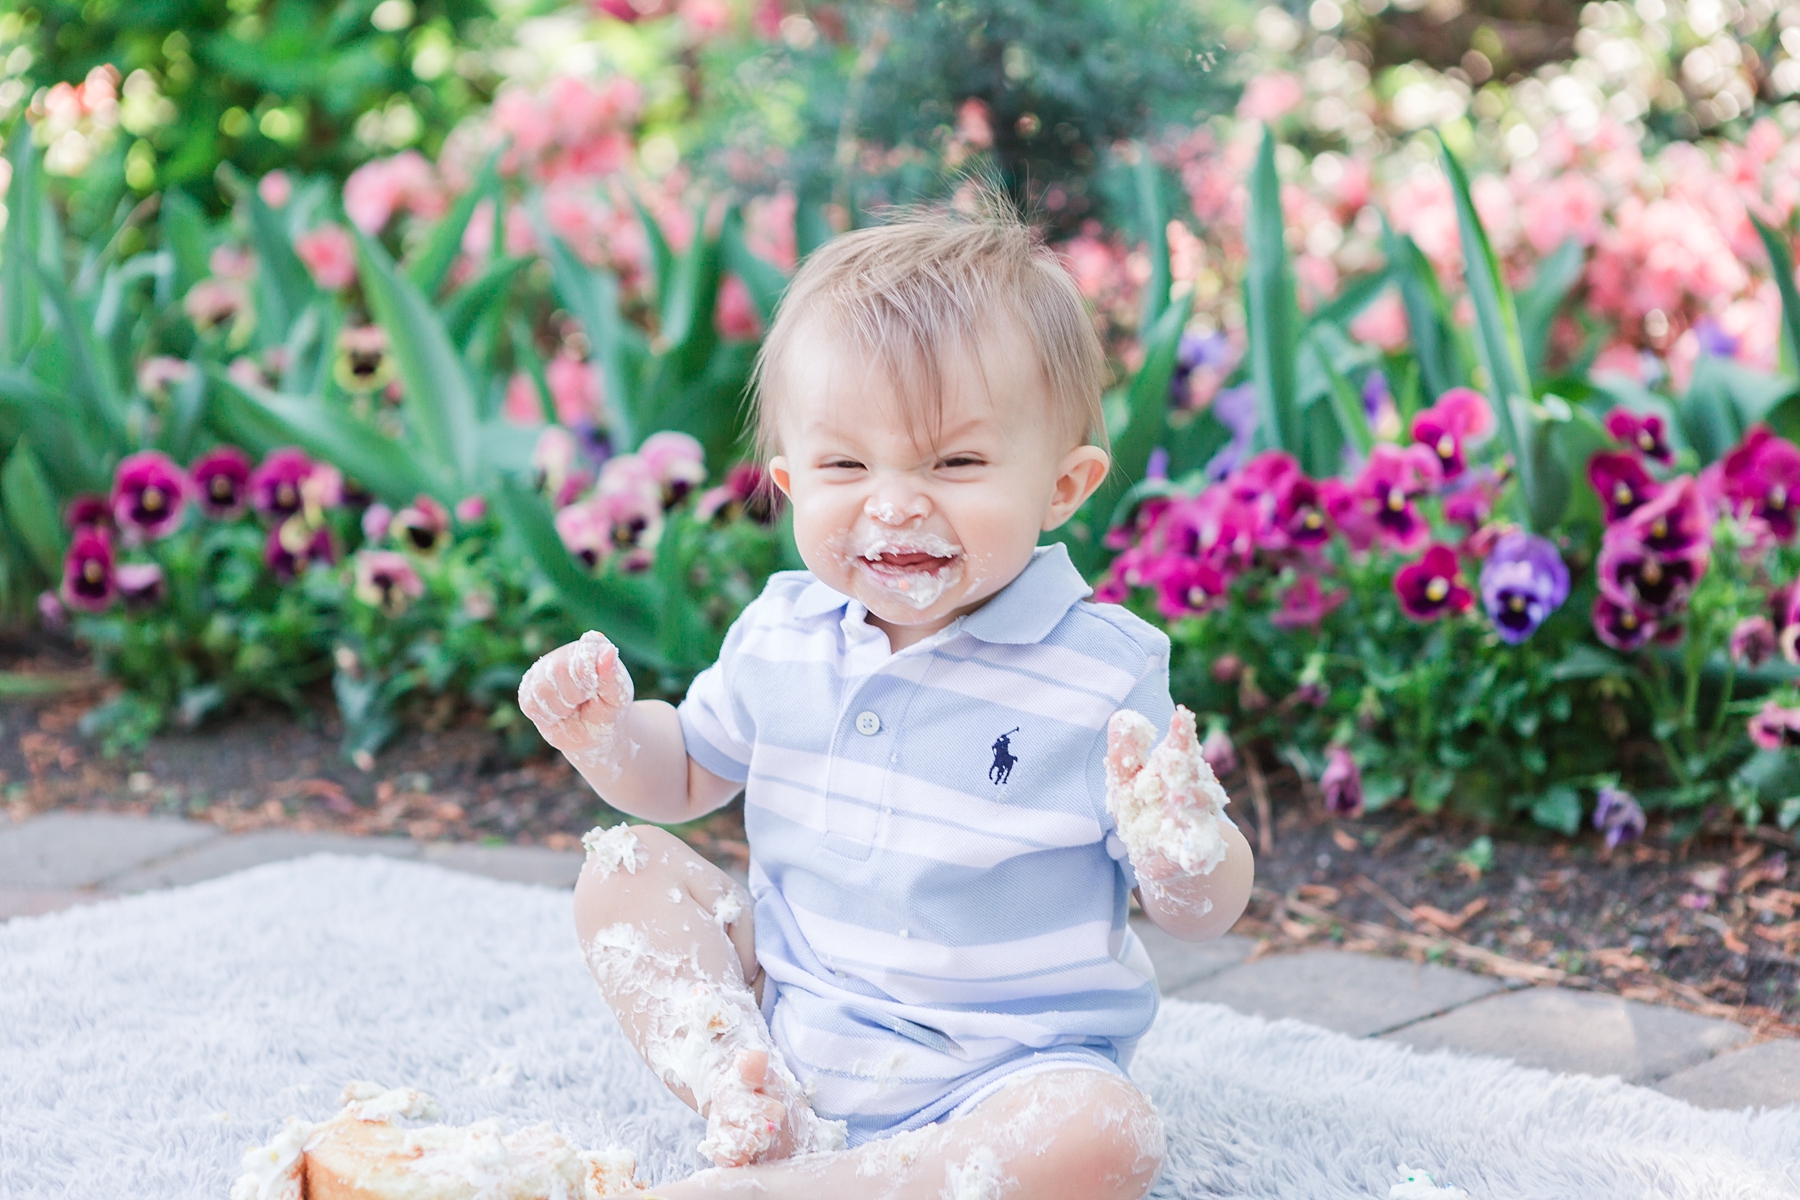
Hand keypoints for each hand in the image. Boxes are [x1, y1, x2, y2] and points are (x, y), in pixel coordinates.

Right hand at [518, 631, 634, 762]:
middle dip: (575, 695)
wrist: (594, 734)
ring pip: (541, 687)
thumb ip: (612, 676)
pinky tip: (559, 714)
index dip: (587, 678)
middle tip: (585, 702)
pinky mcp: (528, 690)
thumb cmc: (608, 710)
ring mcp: (542, 671)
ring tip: (573, 708)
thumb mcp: (617, 696)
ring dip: (562, 708)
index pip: (582, 653)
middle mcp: (563, 653)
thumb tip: (608, 650)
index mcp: (590, 647)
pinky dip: (548, 716)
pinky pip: (530, 704)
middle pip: (558, 669)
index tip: (594, 691)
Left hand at [1104, 705, 1229, 879]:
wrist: (1158, 856)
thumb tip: (1125, 716)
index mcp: (1174, 771)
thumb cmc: (1141, 808)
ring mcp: (1195, 823)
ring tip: (1182, 794)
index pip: (1179, 748)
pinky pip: (1196, 854)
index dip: (1180, 733)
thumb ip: (1125, 750)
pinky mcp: (1191, 855)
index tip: (1180, 715)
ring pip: (1199, 811)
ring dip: (1193, 803)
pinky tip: (1193, 859)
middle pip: (1192, 776)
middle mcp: (1191, 792)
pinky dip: (1196, 855)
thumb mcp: (1125, 779)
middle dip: (1186, 765)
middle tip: (1176, 752)